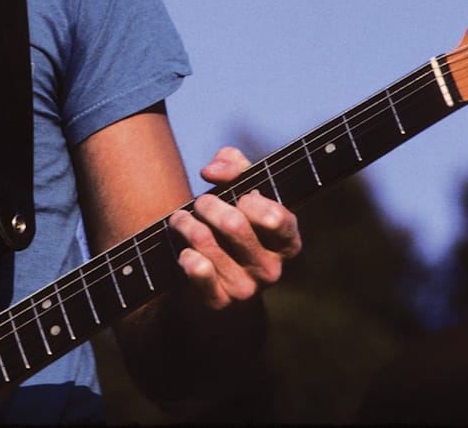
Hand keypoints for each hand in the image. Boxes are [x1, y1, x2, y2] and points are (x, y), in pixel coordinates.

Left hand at [166, 146, 301, 309]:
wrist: (209, 284)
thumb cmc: (229, 227)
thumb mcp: (240, 189)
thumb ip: (233, 166)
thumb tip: (212, 172)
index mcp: (286, 242)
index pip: (274, 217)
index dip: (250, 200)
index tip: (238, 197)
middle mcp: (271, 270)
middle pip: (233, 224)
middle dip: (207, 205)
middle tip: (200, 204)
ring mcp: (246, 289)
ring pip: (206, 241)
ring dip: (186, 224)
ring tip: (181, 221)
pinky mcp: (219, 302)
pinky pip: (197, 269)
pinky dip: (185, 254)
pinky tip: (183, 251)